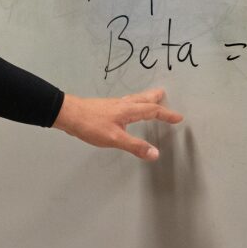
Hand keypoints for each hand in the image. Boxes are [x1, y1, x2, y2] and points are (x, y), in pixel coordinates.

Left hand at [52, 87, 183, 160]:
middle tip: (164, 94)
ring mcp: (112, 105)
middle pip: (143, 99)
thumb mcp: (115, 138)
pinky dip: (133, 102)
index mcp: (128, 111)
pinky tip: (127, 108)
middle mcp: (122, 105)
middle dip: (155, 98)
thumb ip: (135, 146)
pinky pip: (125, 102)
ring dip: (145, 98)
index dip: (166, 115)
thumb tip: (155, 153)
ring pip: (133, 99)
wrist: (68, 114)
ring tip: (151, 97)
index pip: (152, 111)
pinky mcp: (104, 107)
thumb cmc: (90, 125)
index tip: (178, 117)